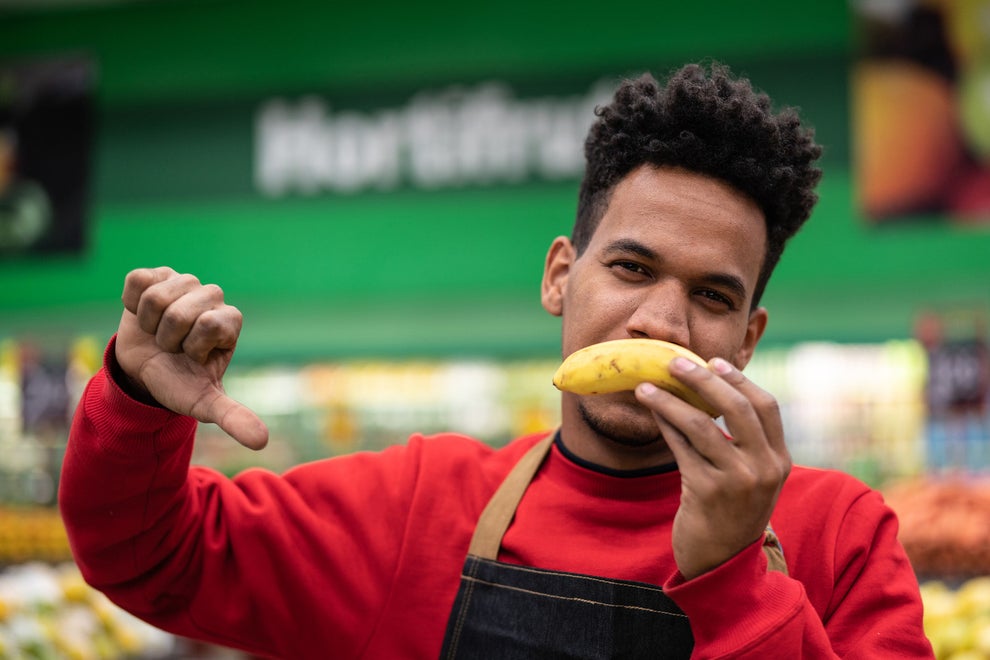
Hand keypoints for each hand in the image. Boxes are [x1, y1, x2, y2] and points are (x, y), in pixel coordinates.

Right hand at [115, 267, 268, 449]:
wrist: (143, 371)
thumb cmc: (179, 382)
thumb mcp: (204, 403)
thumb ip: (233, 418)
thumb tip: (262, 443)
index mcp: (229, 321)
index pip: (209, 324)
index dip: (191, 346)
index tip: (192, 358)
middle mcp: (212, 297)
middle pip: (179, 312)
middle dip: (167, 338)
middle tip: (172, 347)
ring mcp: (184, 282)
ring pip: (157, 297)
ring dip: (149, 324)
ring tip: (158, 333)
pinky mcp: (155, 275)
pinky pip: (137, 281)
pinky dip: (132, 304)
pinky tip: (143, 315)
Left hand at [635, 357, 789, 579]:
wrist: (722, 564)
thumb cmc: (730, 512)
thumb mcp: (749, 477)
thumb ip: (743, 442)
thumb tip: (707, 389)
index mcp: (779, 460)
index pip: (766, 406)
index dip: (739, 380)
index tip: (714, 361)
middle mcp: (764, 469)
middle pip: (737, 408)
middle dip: (704, 379)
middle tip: (675, 363)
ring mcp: (737, 481)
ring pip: (702, 425)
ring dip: (671, 401)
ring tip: (647, 386)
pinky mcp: (706, 492)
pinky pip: (681, 448)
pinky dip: (665, 426)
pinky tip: (651, 414)